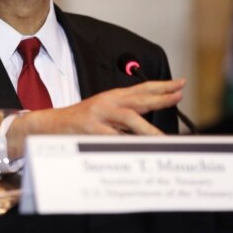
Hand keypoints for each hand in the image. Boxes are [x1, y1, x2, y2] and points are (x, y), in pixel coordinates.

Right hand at [6, 79, 184, 156]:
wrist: (52, 124)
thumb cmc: (82, 121)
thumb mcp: (106, 114)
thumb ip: (125, 118)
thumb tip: (150, 129)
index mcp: (114, 97)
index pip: (142, 89)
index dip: (161, 87)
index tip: (180, 85)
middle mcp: (108, 101)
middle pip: (139, 98)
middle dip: (161, 98)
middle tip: (178, 95)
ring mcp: (99, 114)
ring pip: (128, 117)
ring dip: (147, 128)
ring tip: (161, 137)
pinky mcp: (90, 128)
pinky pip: (111, 136)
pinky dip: (124, 142)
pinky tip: (135, 147)